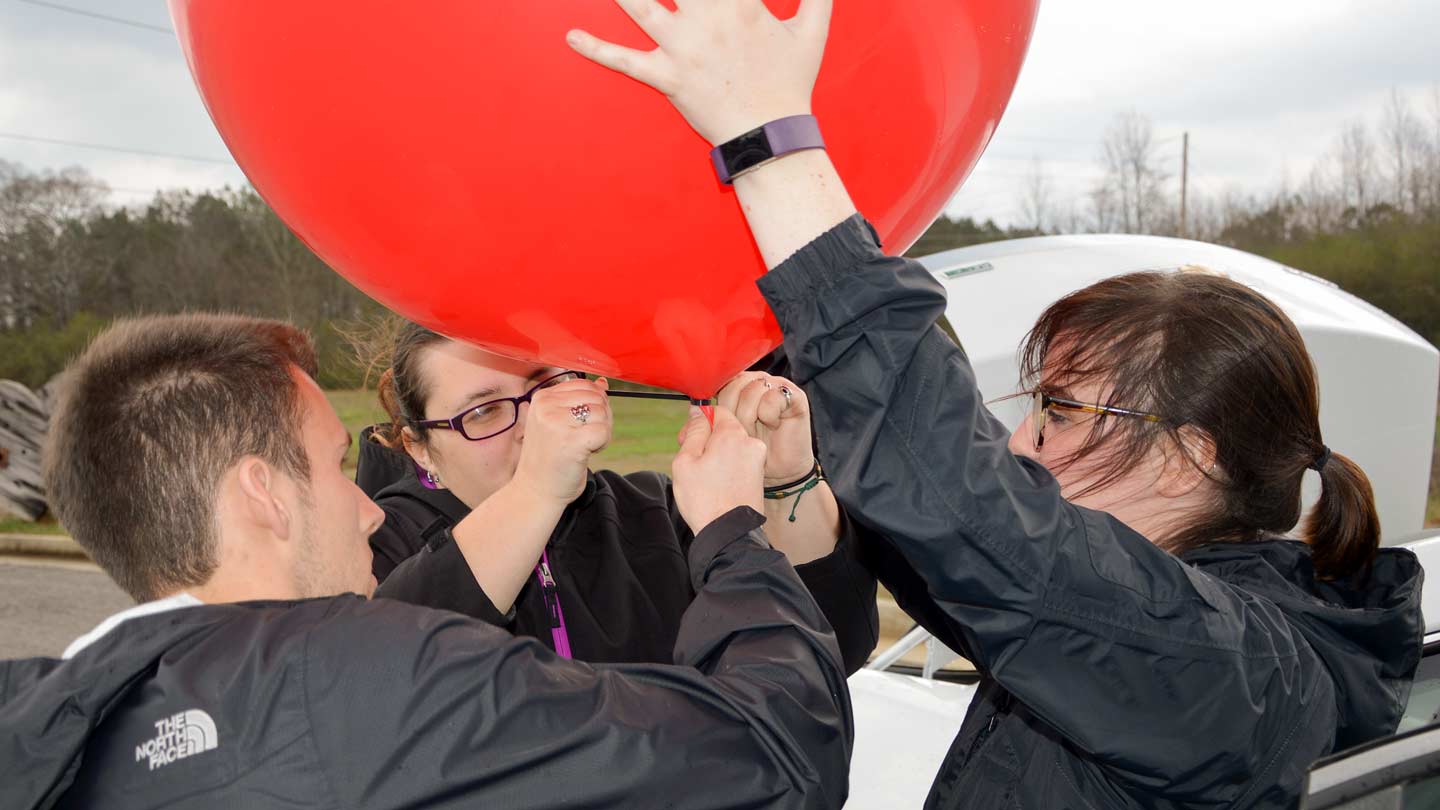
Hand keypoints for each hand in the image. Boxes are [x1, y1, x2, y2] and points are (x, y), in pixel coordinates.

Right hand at [511, 377, 611, 505]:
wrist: (536, 491)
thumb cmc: (550, 458)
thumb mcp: (560, 423)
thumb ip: (580, 401)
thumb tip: (603, 382)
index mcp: (542, 398)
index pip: (585, 385)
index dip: (593, 404)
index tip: (581, 425)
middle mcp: (547, 406)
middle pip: (597, 398)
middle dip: (600, 418)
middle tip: (586, 437)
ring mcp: (557, 423)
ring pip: (602, 413)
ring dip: (601, 431)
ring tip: (583, 446)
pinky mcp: (571, 441)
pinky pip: (604, 431)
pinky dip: (603, 443)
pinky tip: (588, 453)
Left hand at [566, 0, 832, 145]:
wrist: (772, 135)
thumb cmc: (791, 83)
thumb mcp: (812, 31)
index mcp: (740, 3)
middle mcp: (708, 19)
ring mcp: (684, 48)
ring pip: (640, 5)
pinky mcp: (667, 77)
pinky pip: (625, 62)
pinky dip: (596, 50)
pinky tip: (570, 37)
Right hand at [671, 405, 766, 531]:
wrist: (729, 534)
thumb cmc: (704, 500)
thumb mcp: (686, 461)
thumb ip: (693, 432)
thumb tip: (698, 413)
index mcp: (733, 434)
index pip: (716, 411)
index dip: (698, 422)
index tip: (685, 438)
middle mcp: (750, 443)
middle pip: (725, 429)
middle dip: (707, 440)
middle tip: (691, 461)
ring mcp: (757, 460)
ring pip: (731, 447)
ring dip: (716, 455)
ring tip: (703, 477)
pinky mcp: (759, 476)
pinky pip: (739, 462)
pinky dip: (727, 468)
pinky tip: (716, 485)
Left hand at [697, 372, 813, 485]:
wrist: (781, 473)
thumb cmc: (750, 456)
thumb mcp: (721, 440)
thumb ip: (705, 425)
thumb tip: (692, 410)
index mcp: (740, 388)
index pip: (722, 383)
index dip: (721, 405)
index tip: (725, 427)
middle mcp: (758, 383)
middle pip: (736, 384)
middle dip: (736, 413)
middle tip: (744, 432)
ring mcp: (777, 387)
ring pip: (754, 390)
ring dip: (752, 416)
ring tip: (758, 430)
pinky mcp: (795, 396)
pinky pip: (773, 396)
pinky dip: (769, 414)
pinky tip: (773, 425)